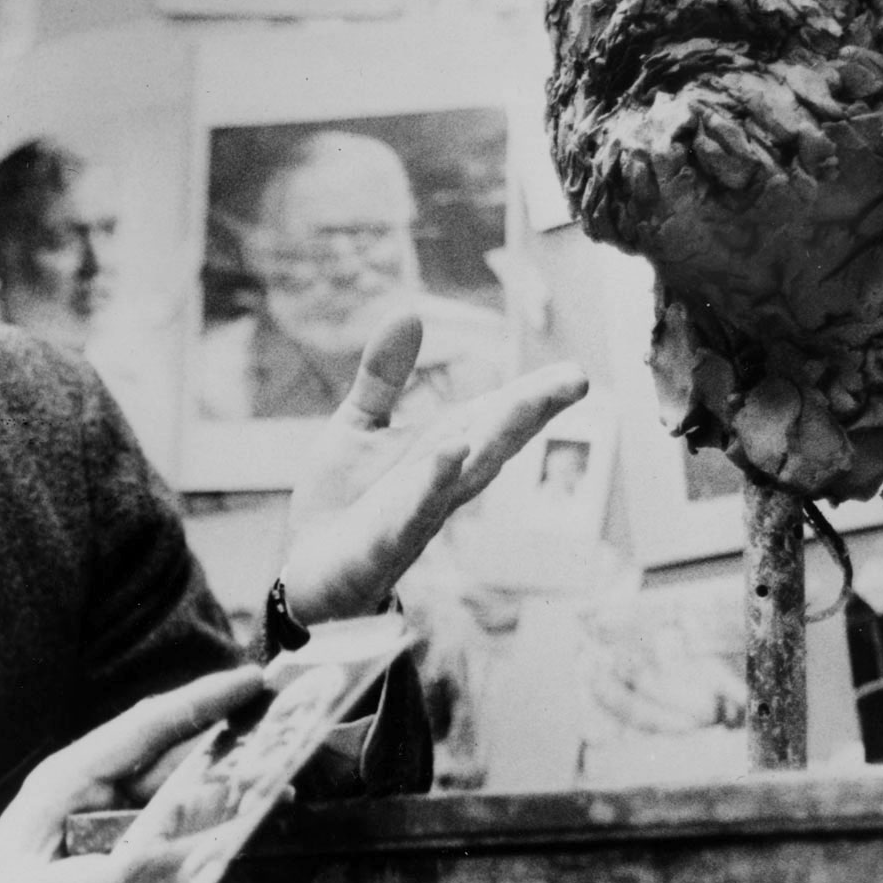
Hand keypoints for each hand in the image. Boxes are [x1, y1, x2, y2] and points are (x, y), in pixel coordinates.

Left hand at [0, 667, 263, 882]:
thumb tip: (135, 869)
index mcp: (66, 782)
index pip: (141, 729)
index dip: (197, 702)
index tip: (249, 681)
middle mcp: (95, 796)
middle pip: (175, 757)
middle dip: (231, 742)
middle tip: (289, 733)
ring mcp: (113, 830)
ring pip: (185, 800)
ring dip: (231, 794)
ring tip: (283, 789)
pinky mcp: (126, 864)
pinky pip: (180, 843)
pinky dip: (214, 839)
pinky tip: (249, 841)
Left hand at [280, 308, 588, 623]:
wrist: (306, 569)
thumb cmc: (342, 499)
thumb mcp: (359, 425)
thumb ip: (384, 376)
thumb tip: (410, 313)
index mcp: (441, 451)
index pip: (492, 418)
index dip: (532, 396)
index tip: (575, 371)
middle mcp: (441, 484)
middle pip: (493, 444)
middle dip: (531, 413)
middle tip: (576, 380)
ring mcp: (415, 517)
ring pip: (463, 480)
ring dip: (491, 443)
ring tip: (521, 405)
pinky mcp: (380, 546)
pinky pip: (410, 516)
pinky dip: (430, 487)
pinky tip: (449, 456)